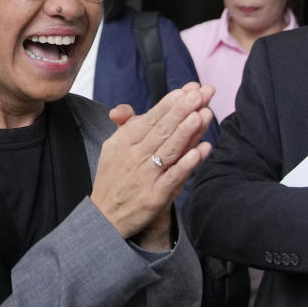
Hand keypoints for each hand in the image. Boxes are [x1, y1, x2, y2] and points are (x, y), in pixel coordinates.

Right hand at [91, 82, 213, 241]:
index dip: (171, 103)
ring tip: (202, 114)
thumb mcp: (112, 149)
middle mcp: (135, 156)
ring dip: (187, 132)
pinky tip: (201, 151)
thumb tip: (122, 109)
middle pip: (163, 130)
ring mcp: (146, 176)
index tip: (189, 89)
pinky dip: (186, 164)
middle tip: (202, 93)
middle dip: (183, 109)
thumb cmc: (113, 179)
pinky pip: (173, 177)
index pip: (151, 117)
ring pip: (169, 150)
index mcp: (125, 142)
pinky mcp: (155, 196)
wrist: (104, 217)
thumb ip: (124, 127)